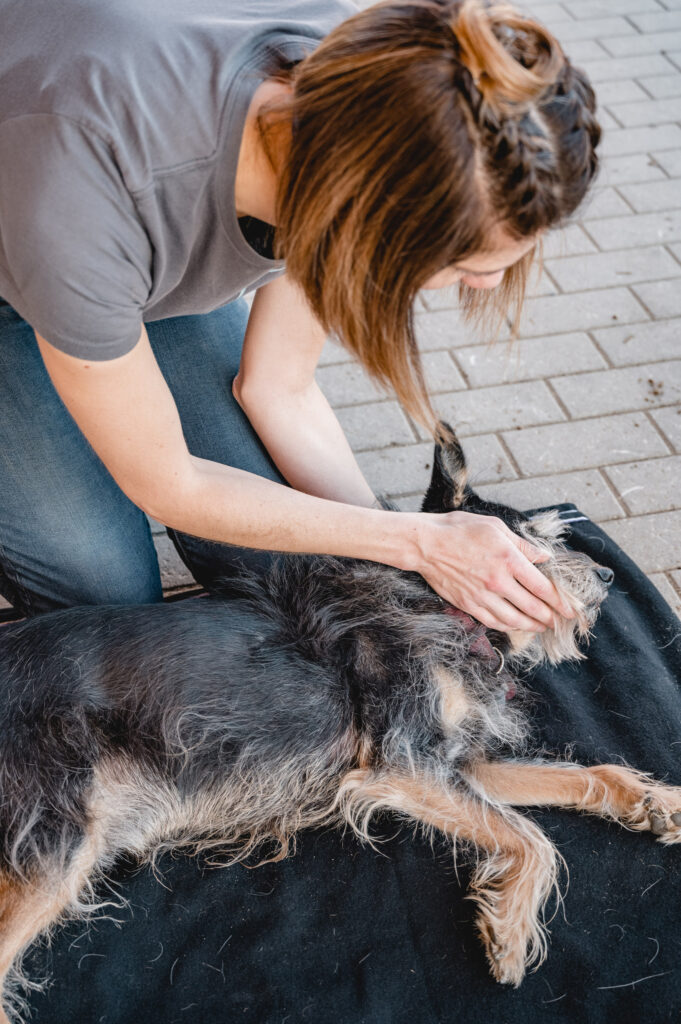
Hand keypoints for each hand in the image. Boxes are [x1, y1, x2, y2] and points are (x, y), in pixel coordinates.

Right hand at [412, 510, 570, 632]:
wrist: (426, 544)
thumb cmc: (459, 530)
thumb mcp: (495, 527)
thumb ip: (522, 545)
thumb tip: (544, 557)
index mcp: (509, 559)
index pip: (541, 587)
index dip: (559, 601)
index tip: (570, 609)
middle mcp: (498, 581)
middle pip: (532, 607)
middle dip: (550, 617)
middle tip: (560, 621)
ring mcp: (482, 595)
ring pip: (514, 619)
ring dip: (532, 626)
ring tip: (541, 626)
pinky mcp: (468, 604)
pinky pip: (493, 622)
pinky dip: (509, 626)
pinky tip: (516, 625)